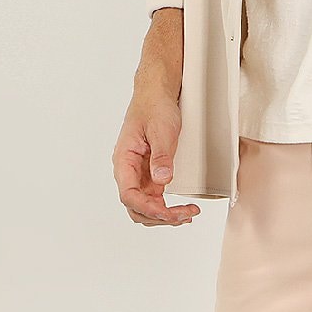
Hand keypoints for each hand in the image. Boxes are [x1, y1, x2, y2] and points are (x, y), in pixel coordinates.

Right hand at [113, 94, 201, 225]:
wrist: (156, 95)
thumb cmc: (154, 107)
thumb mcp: (161, 130)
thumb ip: (161, 156)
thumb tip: (162, 180)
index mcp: (124, 160)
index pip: (128, 194)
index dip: (147, 208)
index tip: (167, 212)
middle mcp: (128, 171)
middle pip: (136, 207)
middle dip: (159, 216)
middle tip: (185, 215)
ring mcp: (139, 174)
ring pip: (145, 206)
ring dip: (164, 216)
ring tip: (187, 214)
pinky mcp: (150, 173)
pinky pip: (155, 198)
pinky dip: (167, 208)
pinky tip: (181, 210)